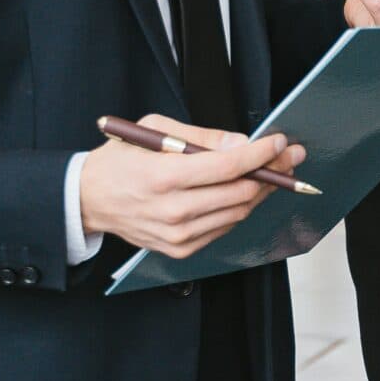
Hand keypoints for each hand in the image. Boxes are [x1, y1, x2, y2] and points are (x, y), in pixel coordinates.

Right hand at [78, 115, 305, 258]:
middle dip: (272, 171)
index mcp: (164, 177)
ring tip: (273, 171)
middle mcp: (173, 210)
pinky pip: (224, 227)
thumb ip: (201, 136)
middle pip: (240, 193)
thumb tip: (242, 143)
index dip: (261, 154)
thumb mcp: (155, 131)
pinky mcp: (181, 249)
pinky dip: (239, 208)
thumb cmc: (122, 160)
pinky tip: (245, 191)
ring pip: (238, 212)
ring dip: (260, 191)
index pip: (228, 167)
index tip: (280, 142)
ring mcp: (178, 235)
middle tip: (290, 155)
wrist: (89, 200)